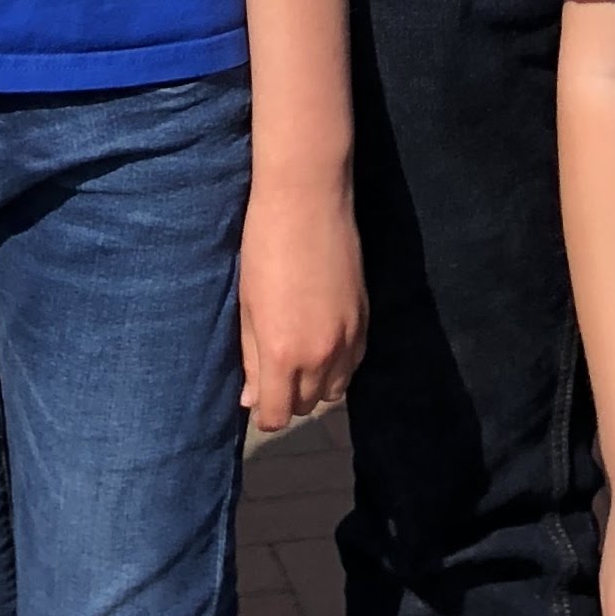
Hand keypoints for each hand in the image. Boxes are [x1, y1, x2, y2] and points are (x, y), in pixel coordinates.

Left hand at [238, 179, 365, 433]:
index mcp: (282, 354)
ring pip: (335, 390)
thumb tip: (251, 400)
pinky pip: (355, 364)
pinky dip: (339, 365)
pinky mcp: (366, 319)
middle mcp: (320, 355)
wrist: (308, 200)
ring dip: (316, 384)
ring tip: (300, 358)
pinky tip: (324, 343)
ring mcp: (349, 338)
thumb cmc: (263, 248)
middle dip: (288, 398)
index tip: (257, 397)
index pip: (277, 415)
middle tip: (273, 371)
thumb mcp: (248, 307)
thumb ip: (251, 357)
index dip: (264, 413)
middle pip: (306, 406)